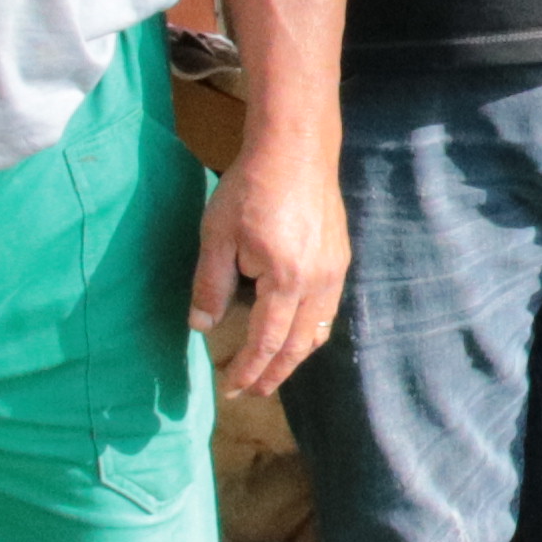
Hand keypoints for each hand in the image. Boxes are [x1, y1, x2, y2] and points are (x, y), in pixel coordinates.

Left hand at [192, 131, 345, 398]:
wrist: (295, 148)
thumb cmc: (251, 188)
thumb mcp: (217, 236)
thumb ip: (210, 284)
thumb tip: (202, 327)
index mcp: (285, 282)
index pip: (266, 342)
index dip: (249, 371)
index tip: (231, 391)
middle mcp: (318, 284)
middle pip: (299, 346)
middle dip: (274, 374)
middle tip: (252, 392)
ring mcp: (335, 271)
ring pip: (319, 331)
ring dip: (295, 356)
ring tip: (273, 369)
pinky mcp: (340, 258)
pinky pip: (328, 310)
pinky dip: (310, 332)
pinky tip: (294, 330)